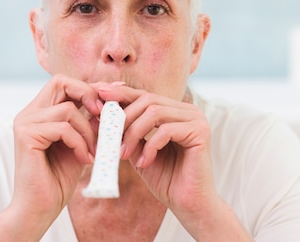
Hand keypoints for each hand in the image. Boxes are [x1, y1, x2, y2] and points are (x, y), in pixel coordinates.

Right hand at [0, 75, 103, 238]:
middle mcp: (29, 113)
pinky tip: (85, 159)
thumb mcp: (81, 141)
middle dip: (87, 93)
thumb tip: (111, 96)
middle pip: (59, 81)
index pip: (64, 83)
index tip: (115, 93)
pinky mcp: (26, 136)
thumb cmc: (60, 176)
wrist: (41, 207)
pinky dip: (80, 143)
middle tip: (103, 114)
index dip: (91, 86)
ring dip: (88, 131)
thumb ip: (90, 120)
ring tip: (94, 152)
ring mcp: (25, 123)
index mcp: (40, 112)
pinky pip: (63, 128)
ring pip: (67, 109)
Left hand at [97, 84, 216, 217]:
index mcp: (176, 111)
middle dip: (124, 118)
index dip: (122, 94)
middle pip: (149, 100)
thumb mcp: (139, 152)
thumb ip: (126, 132)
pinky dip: (150, 146)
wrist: (188, 204)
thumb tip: (98, 115)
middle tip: (108, 139)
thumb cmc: (166, 180)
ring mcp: (197, 119)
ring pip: (154, 112)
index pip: (146, 95)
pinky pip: (166, 130)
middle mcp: (188, 110)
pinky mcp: (201, 132)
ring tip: (123, 154)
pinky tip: (144, 163)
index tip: (99, 96)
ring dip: (133, 133)